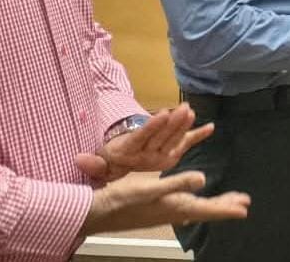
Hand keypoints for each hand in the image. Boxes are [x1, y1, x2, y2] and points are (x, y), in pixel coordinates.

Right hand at [76, 105, 213, 183]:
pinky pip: (184, 144)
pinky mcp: (170, 155)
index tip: (162, 114)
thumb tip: (78, 159)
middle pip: (162, 138)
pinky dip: (197, 136)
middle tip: (184, 108)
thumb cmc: (110, 163)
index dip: (153, 126)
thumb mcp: (101, 164)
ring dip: (184, 125)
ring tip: (191, 110)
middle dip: (174, 122)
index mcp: (132, 156)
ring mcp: (161, 157)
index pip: (142, 139)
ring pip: (174, 140)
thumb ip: (93, 165)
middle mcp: (149, 158)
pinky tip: (211, 127)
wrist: (120, 181)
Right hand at [81, 171, 249, 236]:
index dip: (226, 208)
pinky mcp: (155, 210)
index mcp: (174, 207)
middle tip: (243, 203)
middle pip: (204, 210)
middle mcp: (172, 212)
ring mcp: (163, 212)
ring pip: (195, 209)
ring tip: (228, 201)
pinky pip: (183, 208)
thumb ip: (177, 183)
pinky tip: (194, 202)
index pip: (207, 209)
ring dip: (213, 204)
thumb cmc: (121, 200)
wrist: (95, 213)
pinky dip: (196, 203)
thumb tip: (202, 179)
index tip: (245, 208)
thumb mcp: (149, 189)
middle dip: (224, 206)